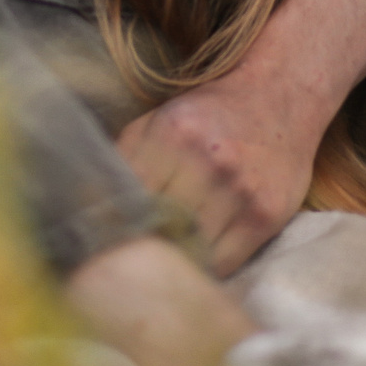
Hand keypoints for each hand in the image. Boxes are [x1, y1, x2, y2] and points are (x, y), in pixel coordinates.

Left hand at [117, 69, 325, 274]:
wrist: (278, 98)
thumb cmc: (209, 114)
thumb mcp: (158, 121)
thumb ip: (123, 157)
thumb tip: (87, 205)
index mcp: (172, 134)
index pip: (129, 200)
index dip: (114, 227)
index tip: (105, 243)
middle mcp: (208, 162)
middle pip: (159, 229)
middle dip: (142, 248)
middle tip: (128, 265)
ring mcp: (240, 191)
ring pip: (190, 251)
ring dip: (174, 263)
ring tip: (160, 268)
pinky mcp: (265, 215)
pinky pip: (224, 263)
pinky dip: (205, 268)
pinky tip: (195, 261)